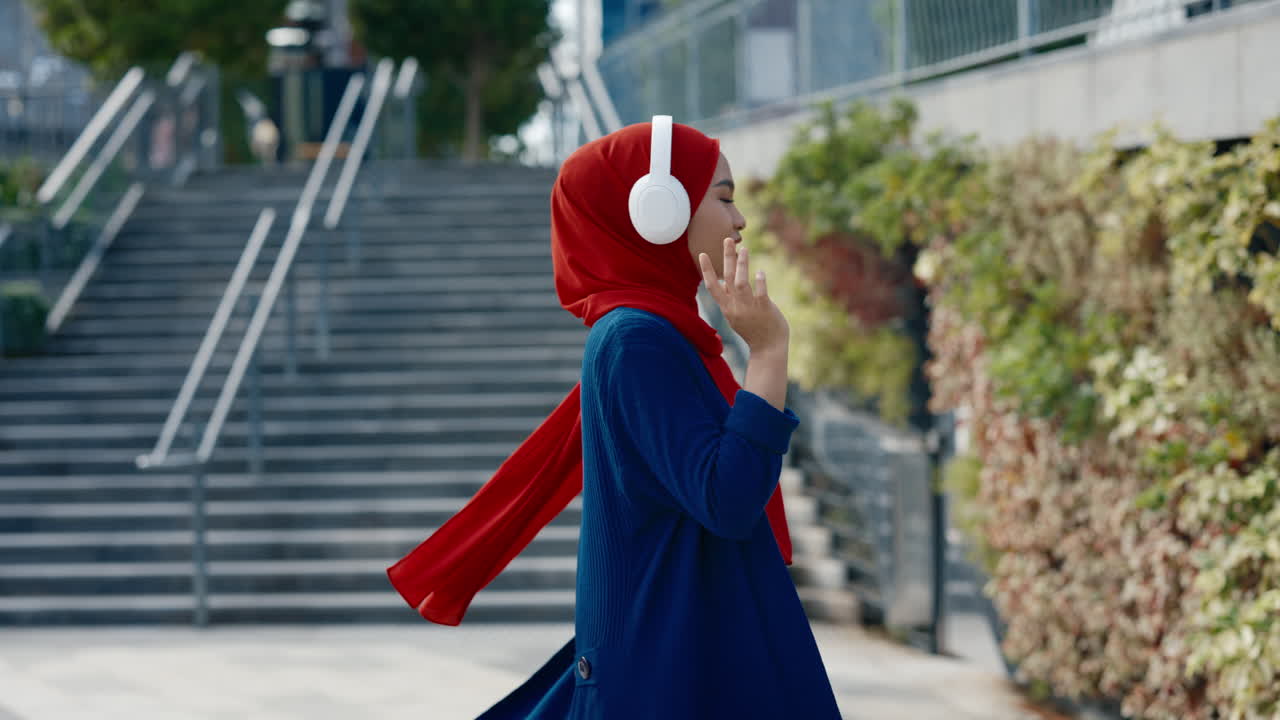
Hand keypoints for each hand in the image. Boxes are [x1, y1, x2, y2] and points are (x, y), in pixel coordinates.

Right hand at [698, 237, 789, 353]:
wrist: (767, 348)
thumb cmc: (754, 330)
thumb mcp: (736, 316)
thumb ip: (731, 300)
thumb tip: (726, 282)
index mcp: (727, 308)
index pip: (712, 286)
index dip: (707, 270)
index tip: (702, 254)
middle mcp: (735, 307)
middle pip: (727, 278)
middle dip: (727, 257)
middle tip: (728, 240)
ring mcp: (749, 308)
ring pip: (741, 283)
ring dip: (742, 265)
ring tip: (744, 248)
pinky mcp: (763, 309)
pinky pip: (760, 293)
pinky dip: (760, 282)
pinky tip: (760, 272)